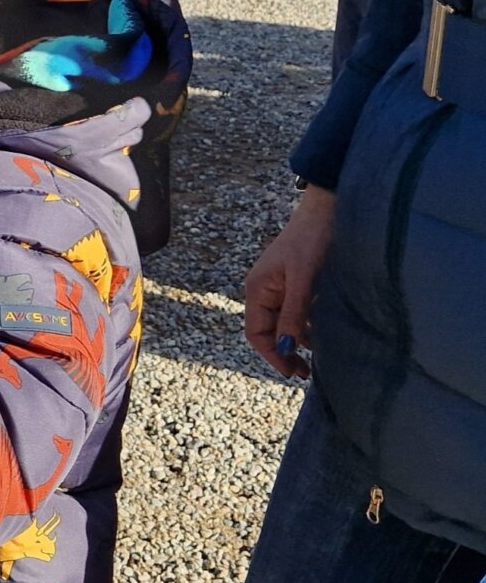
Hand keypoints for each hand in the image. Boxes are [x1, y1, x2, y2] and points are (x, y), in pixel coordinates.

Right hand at [243, 186, 335, 378]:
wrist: (327, 209)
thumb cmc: (312, 240)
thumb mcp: (303, 279)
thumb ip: (293, 314)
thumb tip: (285, 348)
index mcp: (257, 290)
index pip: (256, 333)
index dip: (272, 355)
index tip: (293, 372)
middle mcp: (264, 291)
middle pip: (267, 331)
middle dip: (283, 353)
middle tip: (306, 373)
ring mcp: (279, 288)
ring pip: (282, 324)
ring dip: (296, 342)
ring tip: (316, 358)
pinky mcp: (296, 284)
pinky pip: (295, 313)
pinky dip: (305, 328)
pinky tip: (322, 336)